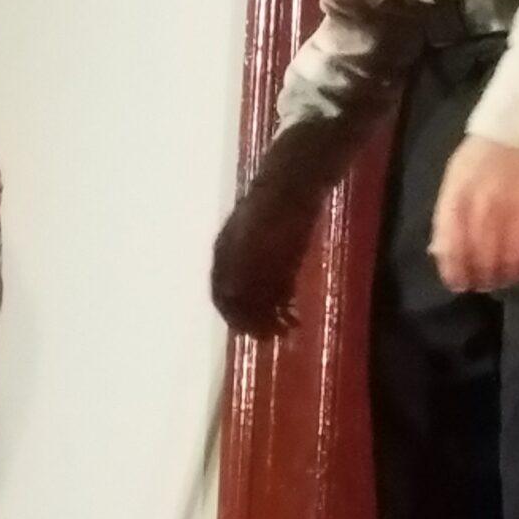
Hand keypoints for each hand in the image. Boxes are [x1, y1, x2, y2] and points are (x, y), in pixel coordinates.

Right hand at [211, 178, 322, 339]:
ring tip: (290, 326)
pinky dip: (283, 300)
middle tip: (274, 336)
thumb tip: (230, 299)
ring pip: (260, 293)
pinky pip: (277, 283)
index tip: (253, 335)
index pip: (222, 295)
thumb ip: (239, 269)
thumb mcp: (253, 243)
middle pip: (241, 298)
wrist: (296, 182)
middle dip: (255, 319)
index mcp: (225, 255)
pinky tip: (294, 310)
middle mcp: (238, 258)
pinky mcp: (282, 252)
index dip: (235, 318)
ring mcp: (261, 255)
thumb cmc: (273, 214)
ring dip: (271, 313)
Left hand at [430, 136, 518, 292]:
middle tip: (482, 284)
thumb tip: (443, 253)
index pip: (453, 247)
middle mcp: (485, 207)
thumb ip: (447, 216)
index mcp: (458, 198)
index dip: (455, 272)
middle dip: (480, 278)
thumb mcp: (454, 180)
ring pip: (509, 259)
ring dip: (505, 276)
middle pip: (481, 258)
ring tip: (503, 280)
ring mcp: (516, 210)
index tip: (458, 283)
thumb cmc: (481, 157)